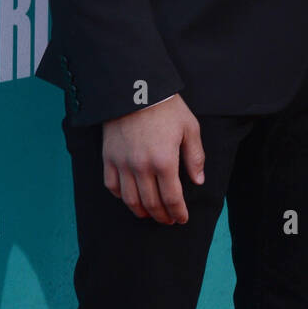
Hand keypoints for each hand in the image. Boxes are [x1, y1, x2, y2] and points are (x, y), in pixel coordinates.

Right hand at [102, 95, 204, 224]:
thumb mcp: (189, 127)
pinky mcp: (109, 157)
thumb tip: (198, 180)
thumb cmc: (166, 107)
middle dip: (162, 216)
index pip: (172, 198)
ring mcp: (123, 163)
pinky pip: (112, 185)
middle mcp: (141, 167)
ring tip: (150, 214)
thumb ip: (195, 156)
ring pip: (131, 200)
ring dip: (142, 211)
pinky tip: (130, 197)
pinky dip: (121, 196)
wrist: (136, 88)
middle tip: (169, 220)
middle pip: (151, 203)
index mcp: (164, 161)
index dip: (178, 212)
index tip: (182, 218)